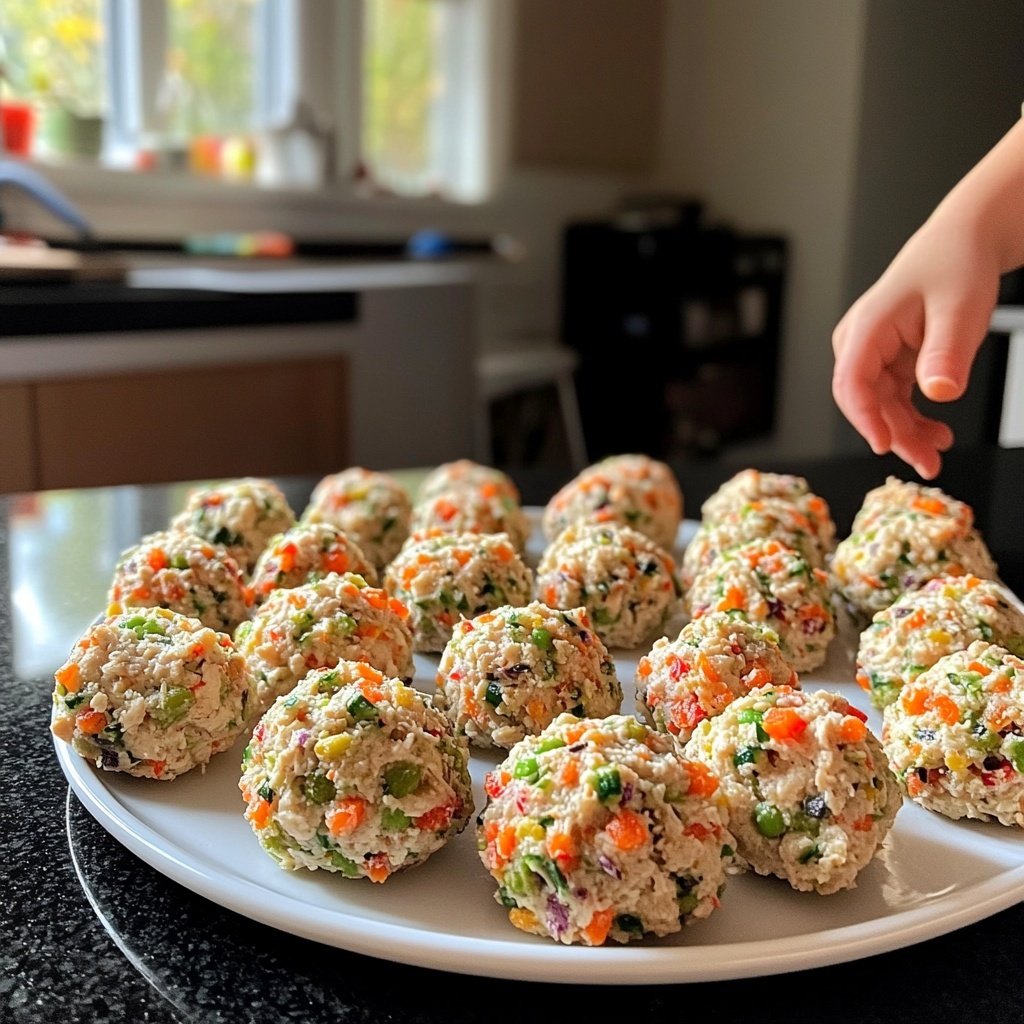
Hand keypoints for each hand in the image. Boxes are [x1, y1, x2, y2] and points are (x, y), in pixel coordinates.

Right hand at [832, 217, 999, 478]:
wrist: (964, 241)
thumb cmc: (956, 264)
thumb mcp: (959, 309)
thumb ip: (946, 353)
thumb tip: (939, 394)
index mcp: (866, 327)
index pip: (851, 382)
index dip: (865, 418)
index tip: (885, 445)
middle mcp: (860, 343)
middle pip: (865, 402)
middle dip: (894, 435)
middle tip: (927, 461)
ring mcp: (872, 353)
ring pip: (881, 406)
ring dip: (906, 432)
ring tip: (938, 450)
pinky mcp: (888, 360)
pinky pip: (894, 398)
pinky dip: (913, 418)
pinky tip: (935, 431)